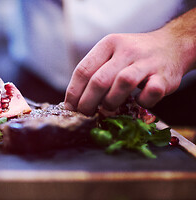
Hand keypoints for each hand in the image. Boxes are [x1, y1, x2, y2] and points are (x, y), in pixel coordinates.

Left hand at [64, 30, 190, 115]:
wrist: (172, 46)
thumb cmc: (133, 56)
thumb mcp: (111, 55)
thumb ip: (94, 73)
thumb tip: (73, 102)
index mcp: (108, 44)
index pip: (83, 70)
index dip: (73, 93)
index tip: (70, 108)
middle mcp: (127, 50)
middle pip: (99, 80)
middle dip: (87, 103)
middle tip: (86, 114)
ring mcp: (147, 62)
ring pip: (123, 83)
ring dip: (111, 102)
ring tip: (109, 108)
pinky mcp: (164, 77)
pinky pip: (150, 93)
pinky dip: (142, 102)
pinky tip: (138, 102)